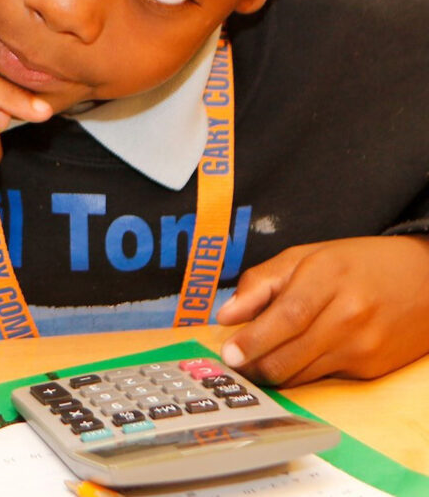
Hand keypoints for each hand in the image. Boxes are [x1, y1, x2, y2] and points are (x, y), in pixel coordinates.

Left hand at [216, 236, 428, 386]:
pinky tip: (290, 359)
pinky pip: (322, 377)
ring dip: (272, 373)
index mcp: (328, 276)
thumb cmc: (357, 264)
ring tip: (252, 363)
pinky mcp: (371, 368)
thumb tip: (226, 315)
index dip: (254, 339)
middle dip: (255, 365)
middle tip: (232, 364)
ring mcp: (363, 345)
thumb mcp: (305, 256)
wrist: (424, 280)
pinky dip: (299, 372)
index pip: (287, 316)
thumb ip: (261, 282)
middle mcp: (349, 314)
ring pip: (303, 374)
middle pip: (291, 353)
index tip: (229, 353)